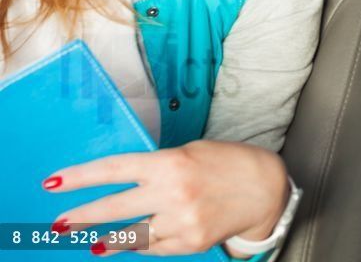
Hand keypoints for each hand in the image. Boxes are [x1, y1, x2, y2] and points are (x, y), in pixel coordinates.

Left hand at [45, 140, 289, 256]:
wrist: (266, 188)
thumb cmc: (228, 163)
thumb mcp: (191, 153)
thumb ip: (158, 167)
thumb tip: (124, 182)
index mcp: (170, 163)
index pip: (114, 169)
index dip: (80, 177)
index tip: (54, 183)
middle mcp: (172, 192)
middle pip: (114, 207)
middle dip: (83, 216)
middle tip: (61, 223)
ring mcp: (181, 220)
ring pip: (130, 234)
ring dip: (107, 239)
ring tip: (93, 241)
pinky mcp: (190, 242)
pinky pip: (155, 246)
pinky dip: (142, 244)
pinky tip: (131, 243)